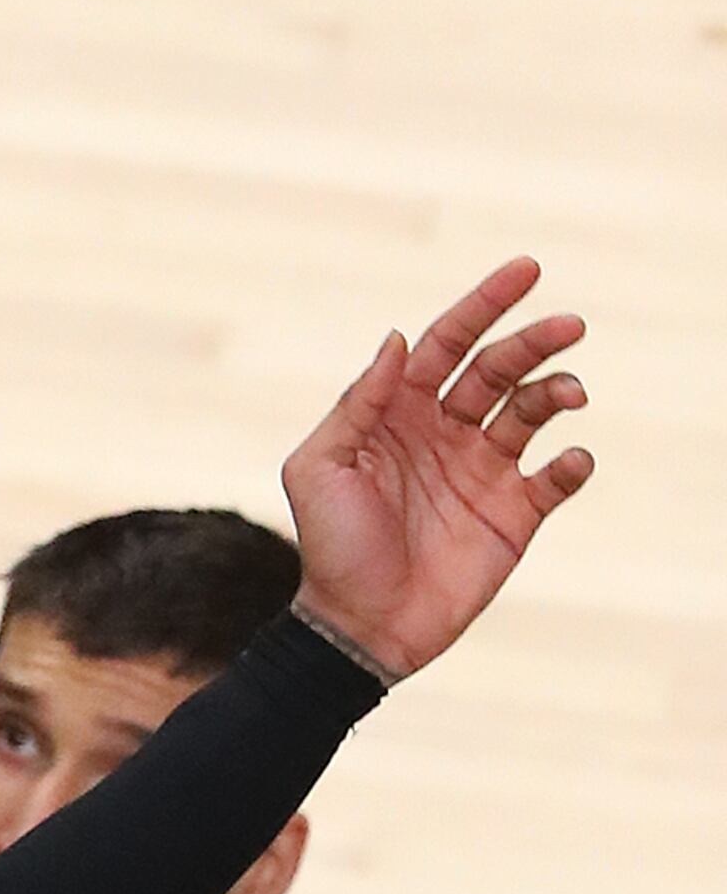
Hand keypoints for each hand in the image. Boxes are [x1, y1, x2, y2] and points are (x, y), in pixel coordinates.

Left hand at [282, 256, 593, 679]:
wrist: (360, 623)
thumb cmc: (329, 543)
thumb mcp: (320, 466)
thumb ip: (360, 402)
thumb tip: (397, 339)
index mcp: (397, 412)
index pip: (445, 344)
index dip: (483, 306)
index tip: (526, 270)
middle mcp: (445, 432)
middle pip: (497, 368)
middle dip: (533, 341)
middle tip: (569, 323)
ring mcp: (483, 471)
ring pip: (533, 411)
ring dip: (556, 391)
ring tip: (568, 393)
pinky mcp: (515, 514)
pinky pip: (556, 478)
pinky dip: (572, 463)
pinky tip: (570, 459)